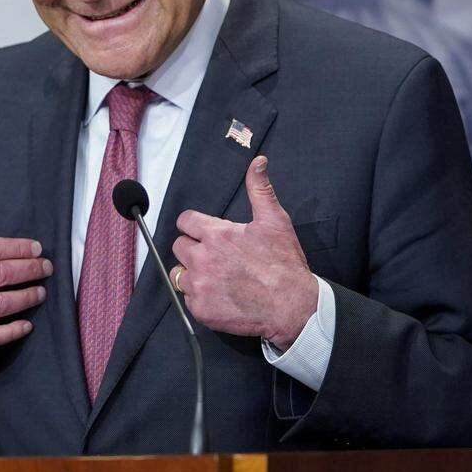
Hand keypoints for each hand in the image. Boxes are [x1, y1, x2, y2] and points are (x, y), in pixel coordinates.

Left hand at [170, 156, 316, 350]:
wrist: (293, 308)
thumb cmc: (284, 264)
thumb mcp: (275, 221)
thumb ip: (260, 190)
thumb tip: (258, 162)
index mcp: (216, 235)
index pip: (185, 221)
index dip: (196, 226)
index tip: (206, 234)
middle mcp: (202, 259)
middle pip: (179, 246)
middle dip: (194, 249)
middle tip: (216, 257)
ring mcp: (200, 286)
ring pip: (179, 273)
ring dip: (192, 273)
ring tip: (215, 277)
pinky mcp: (201, 309)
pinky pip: (187, 299)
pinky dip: (199, 298)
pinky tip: (219, 296)